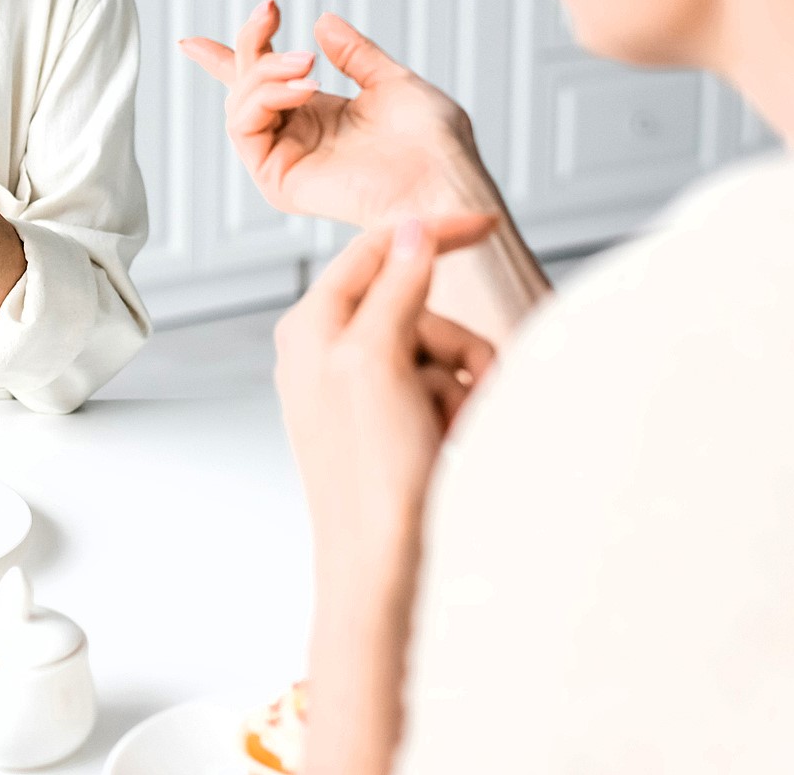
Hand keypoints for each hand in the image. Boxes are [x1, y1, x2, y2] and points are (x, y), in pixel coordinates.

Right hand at [179, 2, 494, 230]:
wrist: (442, 184)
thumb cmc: (434, 147)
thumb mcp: (394, 82)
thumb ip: (356, 54)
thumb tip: (322, 22)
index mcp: (322, 117)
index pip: (263, 86)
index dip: (227, 61)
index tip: (193, 42)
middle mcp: (298, 137)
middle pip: (245, 85)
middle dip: (251, 41)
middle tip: (270, 11)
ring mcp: (285, 158)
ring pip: (240, 102)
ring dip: (265, 70)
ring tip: (307, 64)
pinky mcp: (277, 179)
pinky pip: (246, 125)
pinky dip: (266, 96)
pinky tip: (303, 87)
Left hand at [275, 216, 497, 574]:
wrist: (383, 567)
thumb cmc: (372, 475)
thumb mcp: (381, 362)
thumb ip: (393, 289)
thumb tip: (409, 231)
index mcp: (311, 327)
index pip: (374, 252)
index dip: (430, 234)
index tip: (483, 226)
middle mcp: (326, 352)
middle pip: (417, 307)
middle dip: (455, 344)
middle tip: (470, 387)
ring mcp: (355, 390)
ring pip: (435, 351)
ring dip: (460, 383)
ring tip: (454, 428)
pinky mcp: (384, 423)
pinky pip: (437, 390)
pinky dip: (454, 410)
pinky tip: (448, 444)